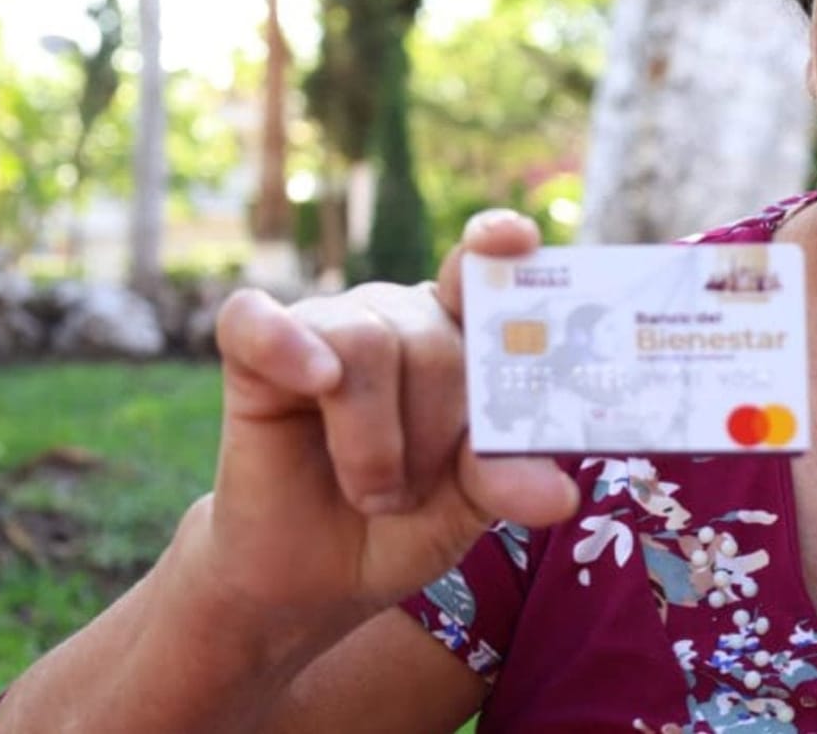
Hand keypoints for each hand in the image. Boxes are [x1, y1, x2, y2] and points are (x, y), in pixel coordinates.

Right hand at [191, 209, 579, 630]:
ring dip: (373, 444)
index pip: (483, 274)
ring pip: (366, 342)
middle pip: (433, 338)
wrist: (316, 577)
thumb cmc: (402, 524)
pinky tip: (315, 379)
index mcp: (459, 336)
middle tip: (412, 493)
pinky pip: (260, 322)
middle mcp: (397, 316)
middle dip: (431, 435)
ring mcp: (326, 324)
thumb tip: (561, 495)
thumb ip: (507, 480)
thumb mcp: (467, 507)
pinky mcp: (255, 349)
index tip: (517, 238)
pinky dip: (288, 346)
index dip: (499, 249)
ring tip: (372, 493)